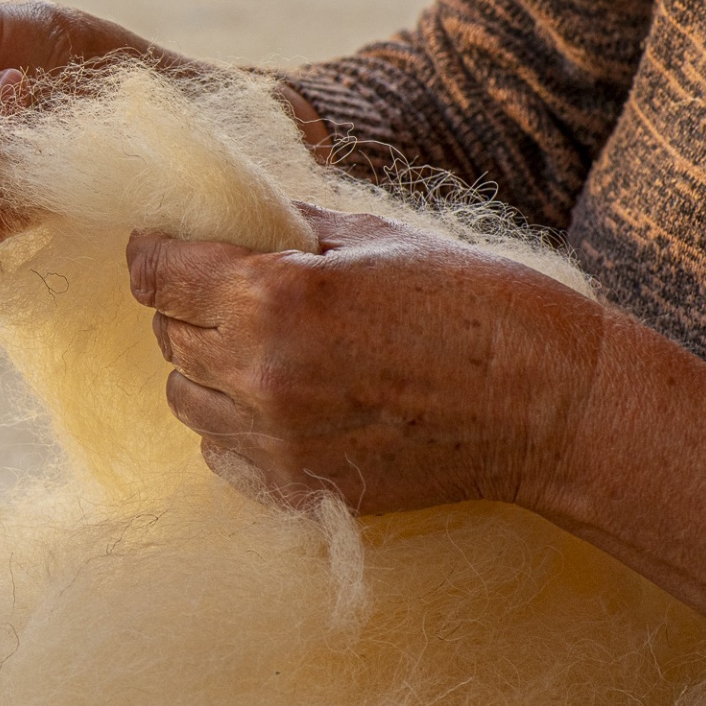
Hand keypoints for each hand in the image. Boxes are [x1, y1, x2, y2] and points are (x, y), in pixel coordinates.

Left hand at [125, 204, 607, 514]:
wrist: (549, 403)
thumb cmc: (472, 301)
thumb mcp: (372, 235)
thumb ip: (283, 228)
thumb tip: (223, 216)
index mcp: (273, 293)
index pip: (155, 273)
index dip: (155, 254)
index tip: (166, 248)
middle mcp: (260, 371)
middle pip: (165, 334)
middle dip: (187, 307)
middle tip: (231, 292)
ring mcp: (275, 439)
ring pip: (184, 397)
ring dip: (205, 369)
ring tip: (261, 348)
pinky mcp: (296, 488)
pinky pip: (220, 451)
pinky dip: (234, 424)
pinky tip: (285, 401)